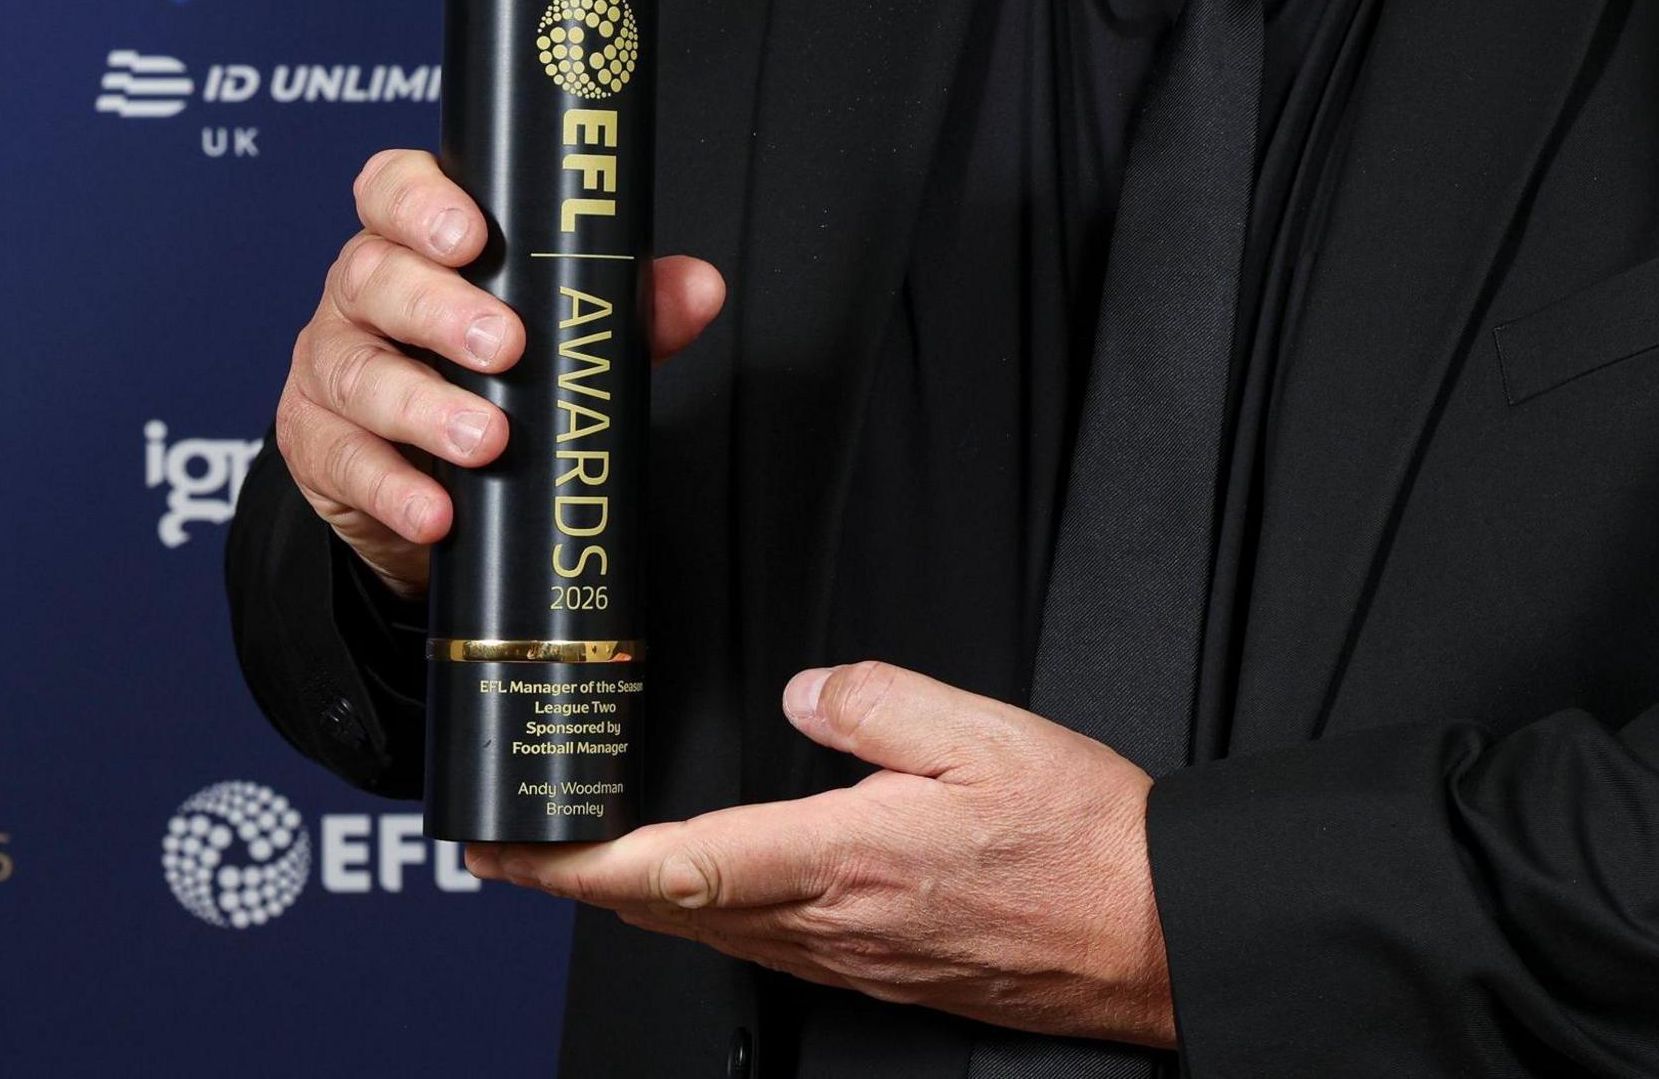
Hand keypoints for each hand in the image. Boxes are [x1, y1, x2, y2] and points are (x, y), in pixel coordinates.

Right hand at [275, 147, 726, 599]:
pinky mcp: (318, 446)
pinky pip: (345, 462)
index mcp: (413, 242)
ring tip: (488, 439)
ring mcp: (330, 368)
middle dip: (441, 309)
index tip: (472, 234)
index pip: (392, 189)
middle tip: (506, 346)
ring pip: (359, 372)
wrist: (424, 470)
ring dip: (425, 407)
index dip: (421, 202)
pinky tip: (436, 512)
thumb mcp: (557, 329)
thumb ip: (625, 303)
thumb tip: (699, 288)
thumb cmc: (491, 370)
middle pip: (376, 278)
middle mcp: (360, 294)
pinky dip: (394, 490)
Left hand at [468, 662, 1174, 1047]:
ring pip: (707, 933)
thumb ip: (881, 701)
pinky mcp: (876, 972)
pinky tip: (701, 887)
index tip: (510, 846)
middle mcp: (833, 923)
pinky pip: (761, 947)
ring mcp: (850, 959)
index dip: (576, 861)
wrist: (1152, 931)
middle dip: (573, 883)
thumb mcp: (988, 733)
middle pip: (665, 910)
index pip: (676, 863)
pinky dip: (701, 913)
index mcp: (845, 857)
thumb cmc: (1086, 842)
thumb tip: (811, 687)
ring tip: (578, 861)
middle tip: (506, 847)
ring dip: (631, 900)